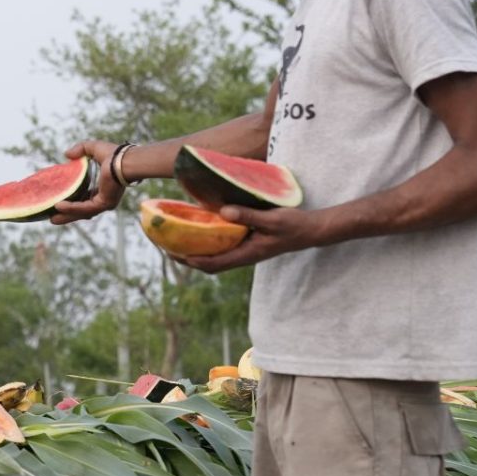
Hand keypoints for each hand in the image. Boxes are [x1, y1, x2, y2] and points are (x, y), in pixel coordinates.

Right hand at [49, 140, 124, 224]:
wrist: (124, 160)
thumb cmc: (114, 154)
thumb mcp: (93, 149)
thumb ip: (80, 150)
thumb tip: (66, 154)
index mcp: (104, 189)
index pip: (86, 198)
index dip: (73, 201)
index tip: (60, 202)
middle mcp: (105, 199)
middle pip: (82, 210)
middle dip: (68, 215)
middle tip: (53, 217)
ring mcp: (105, 203)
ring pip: (82, 212)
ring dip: (67, 216)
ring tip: (52, 219)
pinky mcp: (103, 203)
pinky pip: (84, 208)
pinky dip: (71, 208)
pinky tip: (59, 206)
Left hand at [171, 205, 335, 272]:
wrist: (312, 230)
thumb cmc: (294, 225)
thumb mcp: (272, 218)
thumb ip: (249, 215)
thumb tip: (223, 212)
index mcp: (247, 254)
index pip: (213, 263)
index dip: (192, 260)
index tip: (172, 252)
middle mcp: (243, 256)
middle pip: (209, 263)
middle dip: (186, 257)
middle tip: (164, 244)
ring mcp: (245, 251)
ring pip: (214, 256)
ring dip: (194, 250)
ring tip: (175, 237)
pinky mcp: (248, 244)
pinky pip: (222, 247)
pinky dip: (207, 242)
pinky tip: (199, 228)